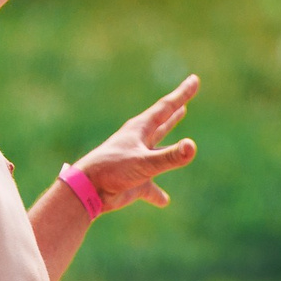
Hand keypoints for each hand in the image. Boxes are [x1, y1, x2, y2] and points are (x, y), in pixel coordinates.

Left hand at [73, 75, 201, 211]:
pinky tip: (164, 201)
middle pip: (162, 124)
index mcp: (140, 130)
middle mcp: (139, 142)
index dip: (182, 94)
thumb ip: (170, 156)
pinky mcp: (133, 182)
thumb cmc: (112, 170)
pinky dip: (157, 194)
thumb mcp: (144, 162)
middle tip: (185, 101)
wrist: (87, 190)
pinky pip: (150, 188)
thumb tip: (192, 147)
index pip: (166, 108)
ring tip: (184, 142)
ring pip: (158, 152)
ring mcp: (136, 162)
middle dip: (175, 113)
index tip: (194, 80)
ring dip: (170, 148)